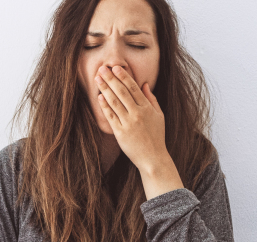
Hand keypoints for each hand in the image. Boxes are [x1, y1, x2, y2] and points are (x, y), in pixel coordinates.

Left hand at [95, 66, 183, 198]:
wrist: (153, 158)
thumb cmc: (157, 136)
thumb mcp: (159, 116)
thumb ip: (152, 99)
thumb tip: (145, 84)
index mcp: (147, 108)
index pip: (134, 88)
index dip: (124, 76)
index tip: (116, 67)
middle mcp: (137, 114)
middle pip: (122, 92)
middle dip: (111, 78)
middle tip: (102, 68)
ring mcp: (128, 123)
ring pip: (114, 102)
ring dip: (105, 88)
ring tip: (98, 78)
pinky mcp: (120, 133)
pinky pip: (111, 116)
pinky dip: (104, 105)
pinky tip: (99, 96)